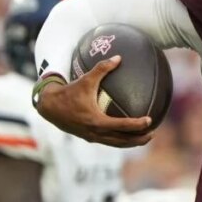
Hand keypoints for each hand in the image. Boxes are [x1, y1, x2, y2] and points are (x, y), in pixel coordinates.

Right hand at [35, 56, 153, 146]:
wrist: (49, 107)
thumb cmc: (69, 92)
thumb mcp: (86, 79)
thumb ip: (102, 68)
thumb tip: (119, 57)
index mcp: (97, 121)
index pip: (122, 126)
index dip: (138, 124)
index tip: (150, 120)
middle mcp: (95, 133)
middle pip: (122, 141)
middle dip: (138, 139)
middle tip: (152, 133)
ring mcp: (92, 137)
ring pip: (116, 144)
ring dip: (131, 142)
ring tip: (144, 137)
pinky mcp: (89, 137)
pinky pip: (109, 141)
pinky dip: (120, 140)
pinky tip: (128, 134)